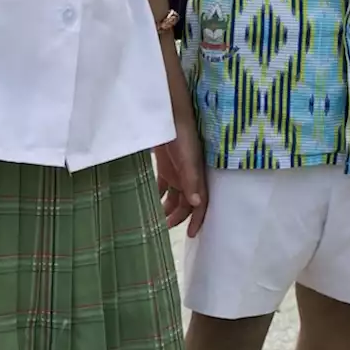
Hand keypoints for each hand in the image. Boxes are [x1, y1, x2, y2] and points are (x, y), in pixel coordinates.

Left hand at [156, 111, 207, 236]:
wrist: (168, 114)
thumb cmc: (182, 134)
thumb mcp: (187, 158)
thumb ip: (191, 180)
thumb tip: (197, 204)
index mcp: (198, 177)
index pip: (201, 204)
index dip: (198, 219)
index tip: (191, 235)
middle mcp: (189, 177)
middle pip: (186, 204)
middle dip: (177, 217)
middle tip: (163, 229)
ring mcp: (177, 172)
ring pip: (173, 197)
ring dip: (166, 208)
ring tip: (154, 220)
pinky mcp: (165, 166)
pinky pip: (162, 186)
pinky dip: (157, 195)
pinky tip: (148, 202)